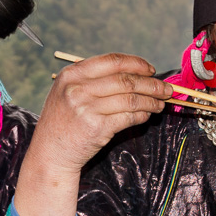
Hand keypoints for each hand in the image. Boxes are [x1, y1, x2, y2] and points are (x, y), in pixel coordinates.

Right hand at [15, 53, 171, 215]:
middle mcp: (78, 89)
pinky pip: (129, 117)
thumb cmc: (63, 122)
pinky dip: (142, 116)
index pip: (112, 61)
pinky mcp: (97, 128)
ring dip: (151, 101)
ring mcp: (87, 108)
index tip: (151, 70)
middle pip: (125, 80)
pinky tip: (147, 116)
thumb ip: (93, 80)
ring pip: (131, 99)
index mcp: (71, 75)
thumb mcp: (67, 92)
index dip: (136, 64)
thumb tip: (134, 74)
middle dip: (151, 84)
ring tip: (160, 104)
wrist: (50, 153)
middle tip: (166, 88)